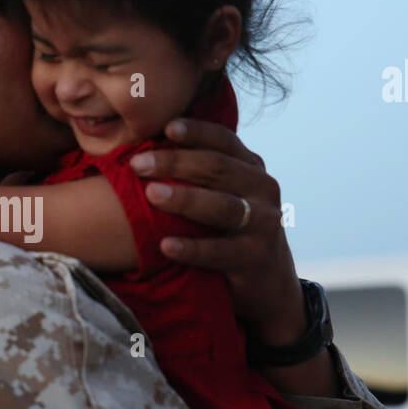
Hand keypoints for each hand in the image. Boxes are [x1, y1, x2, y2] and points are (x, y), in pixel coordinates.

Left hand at [127, 117, 303, 344]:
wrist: (269, 281)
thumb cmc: (231, 229)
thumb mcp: (227, 193)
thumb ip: (202, 172)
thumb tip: (147, 146)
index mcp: (251, 168)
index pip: (225, 141)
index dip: (197, 132)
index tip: (167, 128)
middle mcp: (263, 190)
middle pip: (217, 169)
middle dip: (175, 164)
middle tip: (138, 164)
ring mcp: (263, 225)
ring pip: (222, 207)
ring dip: (185, 199)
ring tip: (151, 195)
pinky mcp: (255, 258)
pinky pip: (219, 252)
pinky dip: (191, 248)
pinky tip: (165, 246)